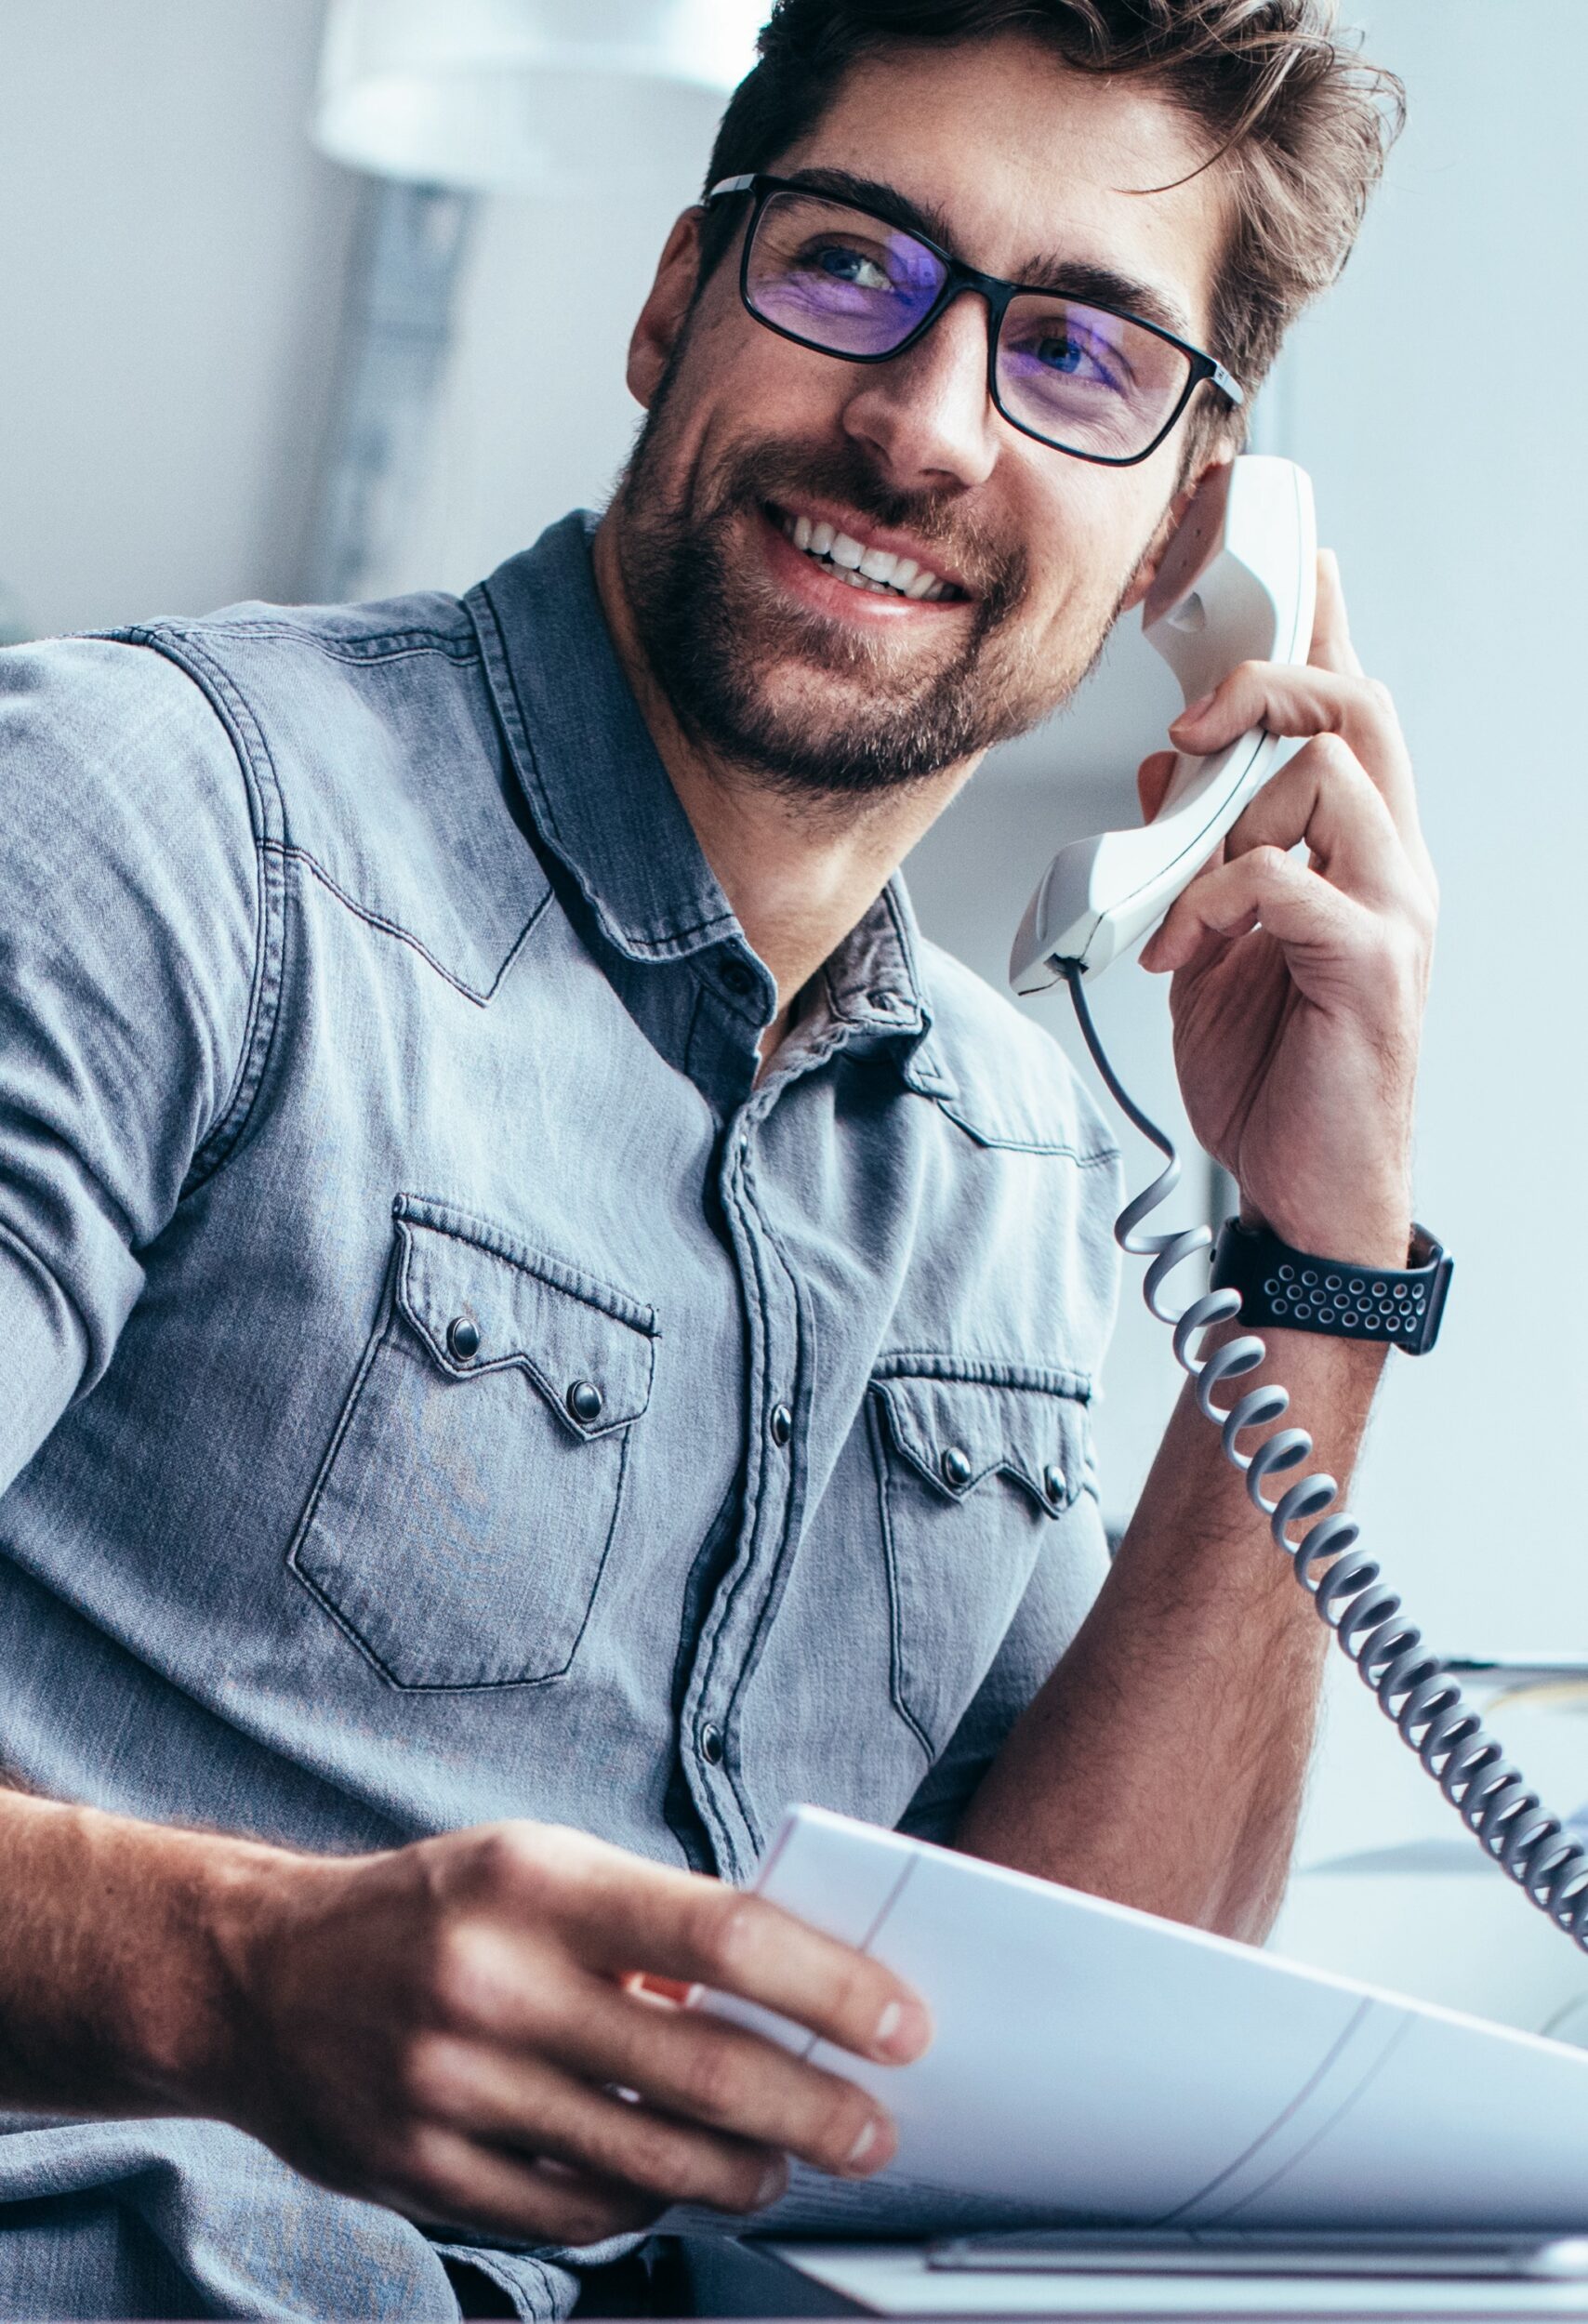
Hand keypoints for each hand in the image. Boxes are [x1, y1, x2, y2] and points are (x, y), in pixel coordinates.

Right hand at [205, 1820, 928, 2246]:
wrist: (259, 1979)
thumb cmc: (435, 1908)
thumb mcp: (539, 1867)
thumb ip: (652, 1926)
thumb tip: (788, 1991)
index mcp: (538, 1881)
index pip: (722, 1936)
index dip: (829, 1985)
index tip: (900, 2023)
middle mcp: (494, 1982)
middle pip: (704, 2069)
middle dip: (815, 2109)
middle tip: (874, 2130)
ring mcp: (453, 2086)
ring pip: (649, 2159)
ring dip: (742, 2172)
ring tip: (784, 2163)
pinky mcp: (421, 2172)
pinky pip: (575, 2213)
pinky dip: (645, 2205)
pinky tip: (675, 2185)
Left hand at [1135, 552, 1435, 1263]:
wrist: (1300, 1195)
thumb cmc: (1271, 1074)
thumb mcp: (1208, 943)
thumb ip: (1196, 854)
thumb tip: (1163, 772)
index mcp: (1357, 850)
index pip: (1352, 705)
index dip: (1319, 624)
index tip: (1280, 560)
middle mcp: (1394, 865)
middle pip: (1355, 706)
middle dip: (1265, 685)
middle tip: (1186, 728)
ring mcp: (1394, 912)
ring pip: (1323, 778)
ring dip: (1222, 826)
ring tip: (1177, 910)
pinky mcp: (1371, 966)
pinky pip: (1287, 879)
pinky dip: (1215, 898)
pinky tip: (1184, 949)